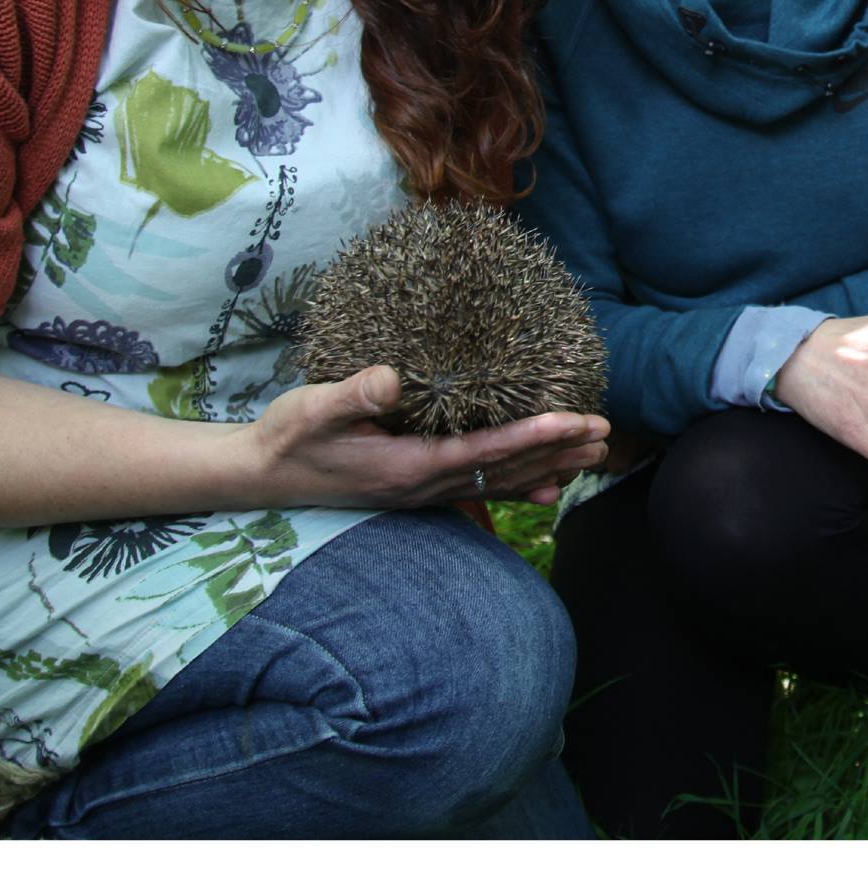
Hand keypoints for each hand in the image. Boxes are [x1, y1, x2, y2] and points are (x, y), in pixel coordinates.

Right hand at [248, 365, 609, 507]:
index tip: (574, 420)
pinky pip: (483, 489)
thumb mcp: (311, 408)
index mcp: (408, 466)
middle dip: (558, 450)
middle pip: (507, 470)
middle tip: (606, 432)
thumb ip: (352, 394)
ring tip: (595, 454)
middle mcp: (426, 486)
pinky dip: (521, 486)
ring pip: (502, 482)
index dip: (533, 435)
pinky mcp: (420, 487)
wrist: (261, 476)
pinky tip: (550, 490)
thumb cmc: (288, 437)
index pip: (486, 452)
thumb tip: (392, 377)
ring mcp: (425, 491)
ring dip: (550, 466)